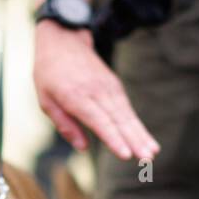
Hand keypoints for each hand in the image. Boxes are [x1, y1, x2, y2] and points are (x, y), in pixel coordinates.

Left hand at [33, 21, 158, 160]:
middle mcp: (96, 92)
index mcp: (75, 97)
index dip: (113, 139)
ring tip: (153, 153)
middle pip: (118, 120)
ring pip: (127, 115)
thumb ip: (64, 124)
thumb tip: (83, 147)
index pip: (99, 121)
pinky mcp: (115, 86)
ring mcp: (108, 88)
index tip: (126, 154)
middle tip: (147, 159)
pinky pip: (128, 109)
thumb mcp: (46, 100)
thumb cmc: (50, 73)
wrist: (64, 40)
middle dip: (134, 141)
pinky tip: (147, 141)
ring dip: (141, 135)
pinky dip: (138, 126)